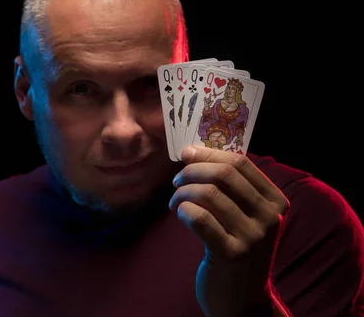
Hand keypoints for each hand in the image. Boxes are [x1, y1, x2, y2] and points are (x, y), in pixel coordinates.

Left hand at [169, 146, 289, 316]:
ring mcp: (253, 237)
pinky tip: (179, 214)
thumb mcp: (244, 215)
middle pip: (223, 175)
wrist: (242, 299)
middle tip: (177, 181)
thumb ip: (228, 186)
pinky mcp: (231, 254)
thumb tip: (192, 152)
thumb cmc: (236, 248)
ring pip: (208, 194)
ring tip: (175, 202)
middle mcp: (269, 217)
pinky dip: (182, 210)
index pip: (240, 162)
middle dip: (192, 172)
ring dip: (182, 193)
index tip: (186, 155)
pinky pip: (199, 217)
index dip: (208, 154)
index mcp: (275, 201)